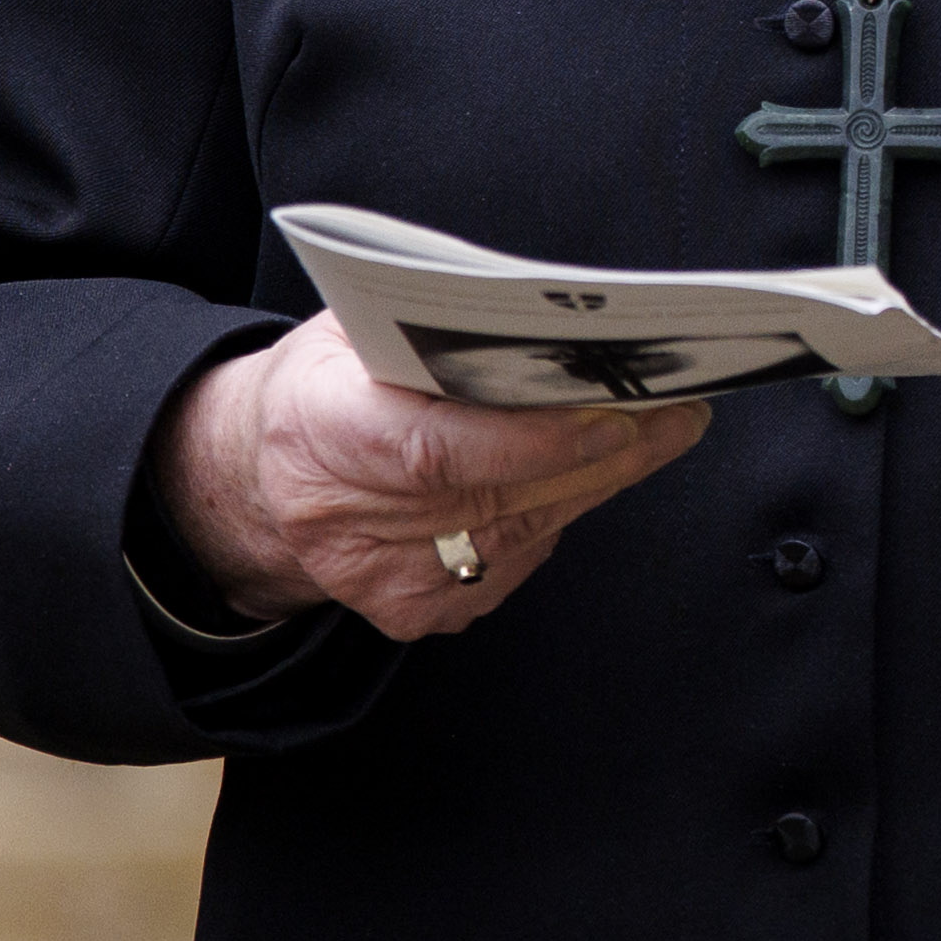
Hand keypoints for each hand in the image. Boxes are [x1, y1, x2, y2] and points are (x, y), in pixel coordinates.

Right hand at [159, 314, 709, 639]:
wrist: (263, 473)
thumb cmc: (328, 383)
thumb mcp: (357, 329)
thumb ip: (438, 333)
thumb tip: (551, 328)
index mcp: (318, 431)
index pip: (434, 451)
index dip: (529, 442)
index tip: (611, 418)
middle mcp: (340, 520)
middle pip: (498, 496)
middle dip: (603, 452)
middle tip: (677, 411)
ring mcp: (376, 578)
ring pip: (523, 532)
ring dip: (601, 479)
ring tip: (664, 429)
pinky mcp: (411, 612)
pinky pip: (516, 561)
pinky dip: (558, 514)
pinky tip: (586, 471)